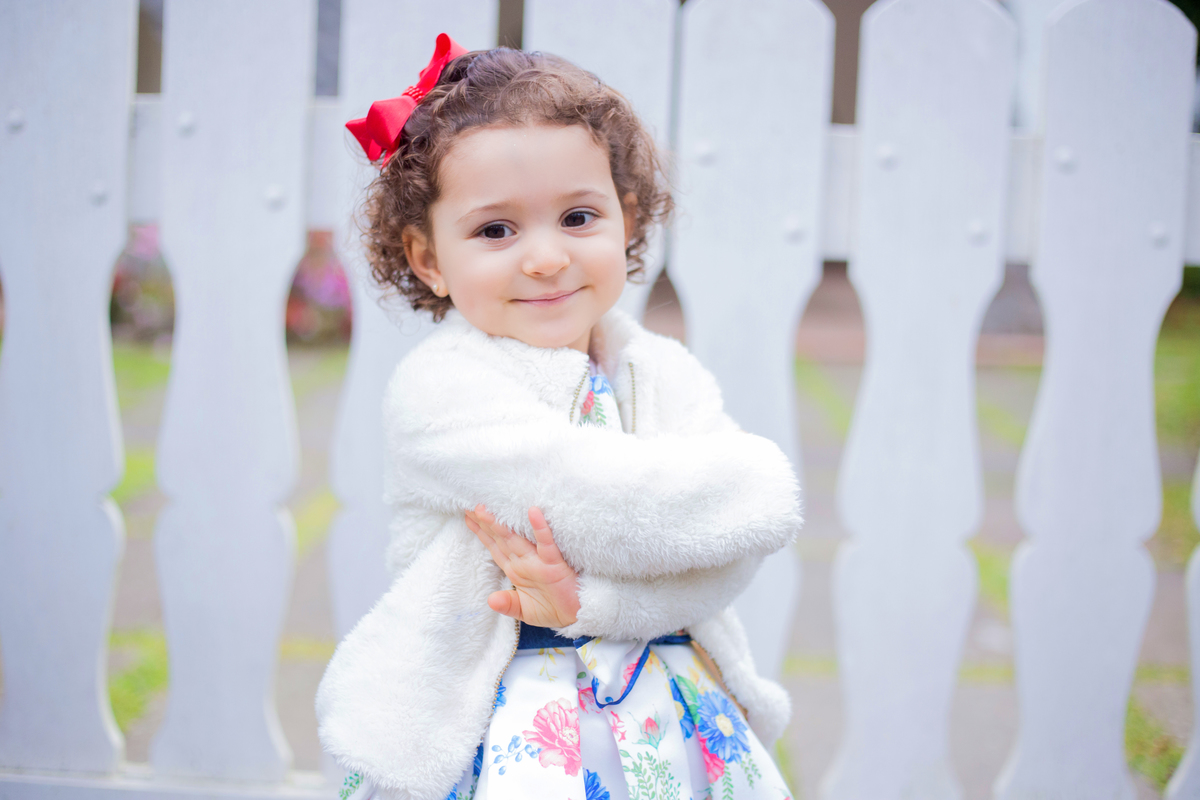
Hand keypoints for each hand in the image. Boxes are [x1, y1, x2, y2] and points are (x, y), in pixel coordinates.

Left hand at [465, 505, 580, 628]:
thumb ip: (508, 604)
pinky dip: (540, 529)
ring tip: (484, 509)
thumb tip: (491, 600)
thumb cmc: (553, 608)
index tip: (467, 516)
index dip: (481, 532)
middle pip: (500, 539)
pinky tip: (533, 513)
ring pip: (516, 539)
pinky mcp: (555, 564)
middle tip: (469, 504)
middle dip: (484, 522)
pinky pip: (546, 544)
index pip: (494, 547)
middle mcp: (524, 562)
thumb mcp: (525, 610)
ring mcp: (539, 561)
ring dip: (500, 524)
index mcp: (516, 569)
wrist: (578, 615)